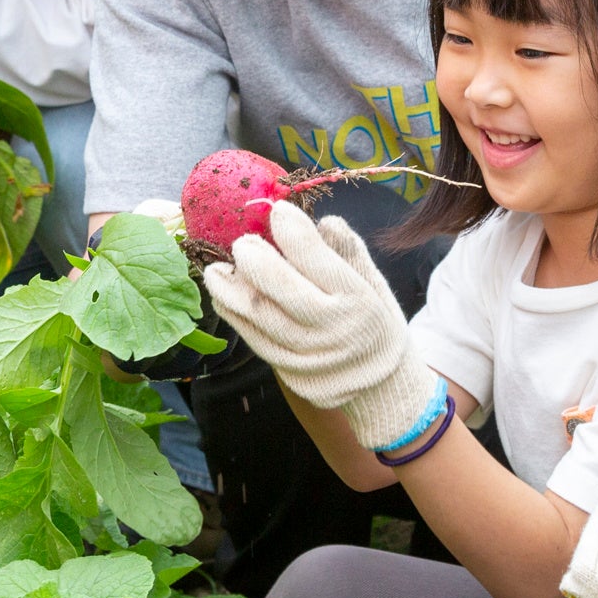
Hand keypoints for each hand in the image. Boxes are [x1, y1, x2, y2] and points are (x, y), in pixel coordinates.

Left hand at [202, 202, 438, 450]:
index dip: (293, 232)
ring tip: (216, 270)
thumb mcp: (374, 284)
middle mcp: (332, 330)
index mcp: (358, 301)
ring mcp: (308, 356)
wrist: (381, 385)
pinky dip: (235, 315)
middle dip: (255, 259)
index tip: (278, 211)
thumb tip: (323, 220)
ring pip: (260, 317)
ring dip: (231, 289)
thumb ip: (349, 252)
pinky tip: (225, 296)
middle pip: (282, 290)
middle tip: (242, 241)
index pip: (318, 261)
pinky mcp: (290, 374)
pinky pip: (255, 341)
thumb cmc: (374, 322)